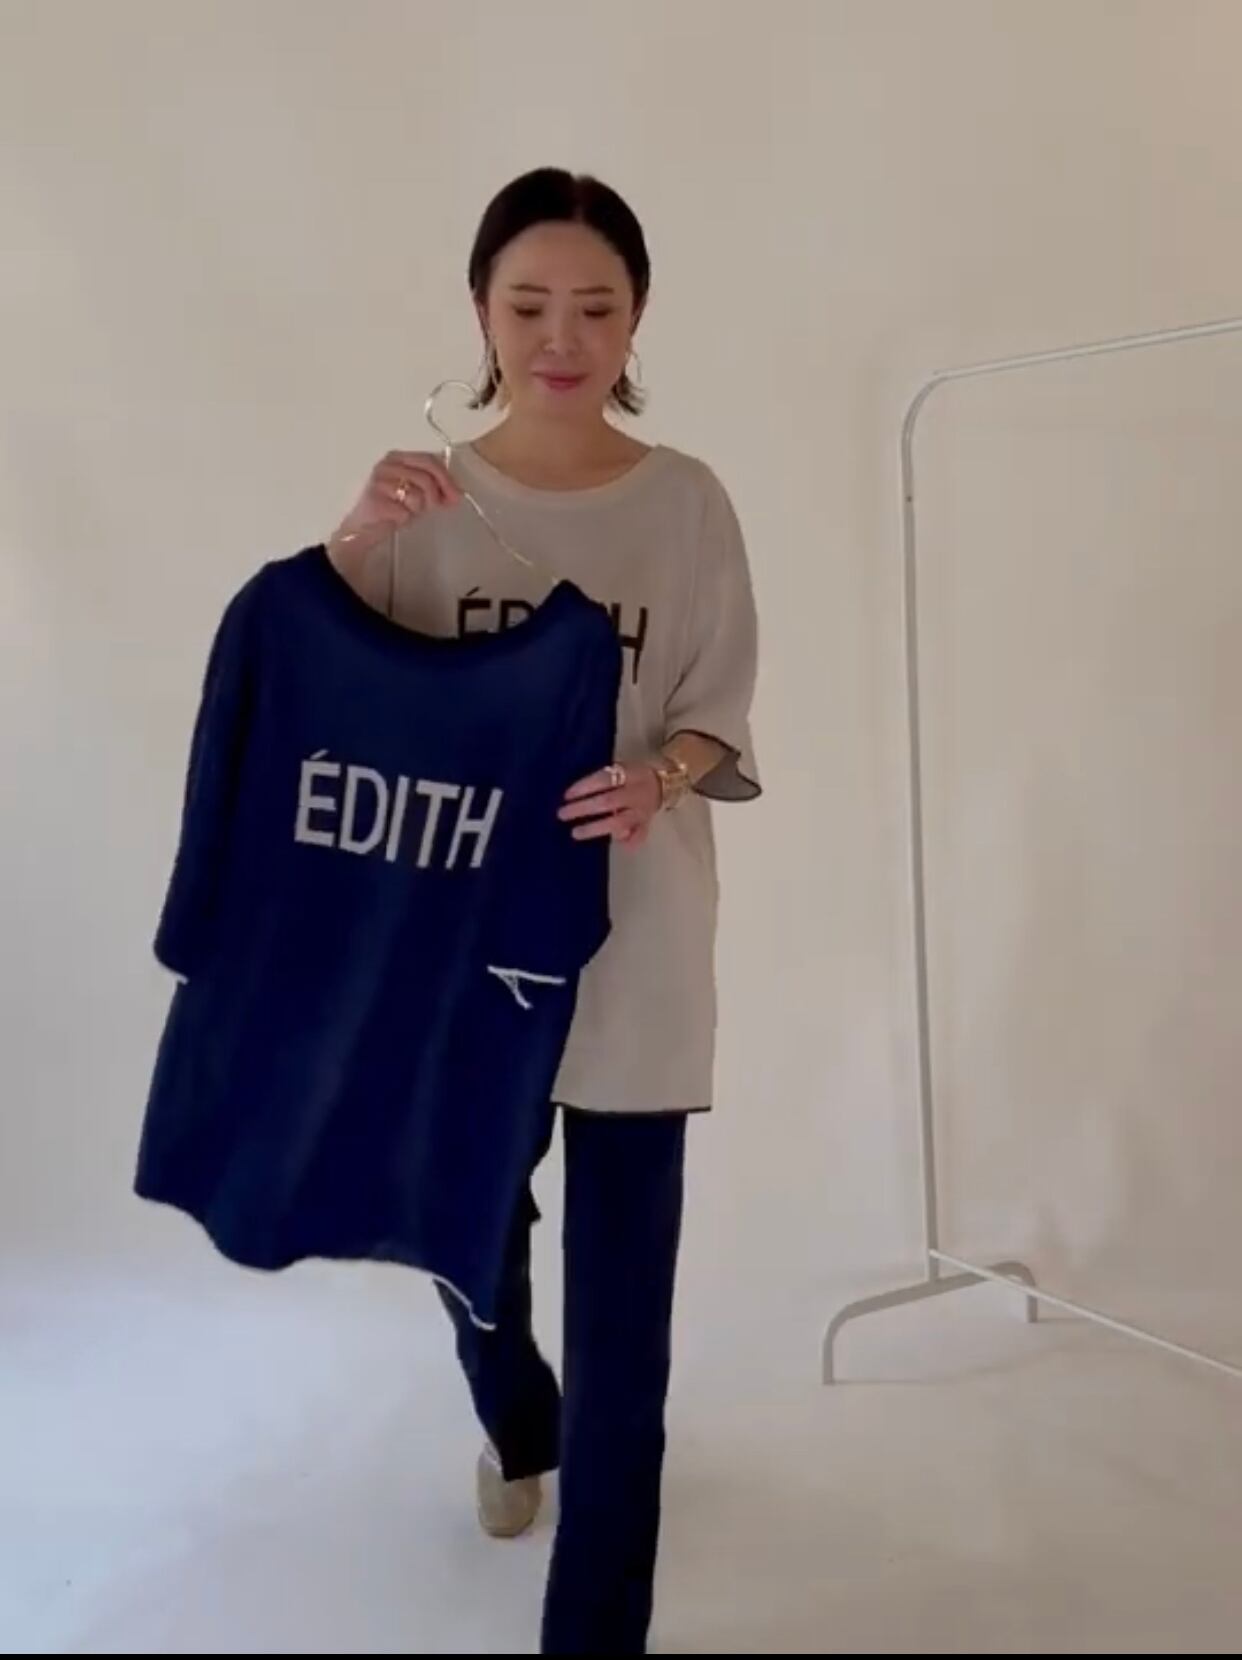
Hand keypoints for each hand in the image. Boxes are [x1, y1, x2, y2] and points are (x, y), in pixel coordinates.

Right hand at [327, 450, 462, 561]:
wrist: (364, 529)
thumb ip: (436, 489)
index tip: (456, 494)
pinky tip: (398, 517)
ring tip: (410, 511)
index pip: (429, 459)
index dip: (446, 478)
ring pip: (418, 494)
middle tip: (439, 506)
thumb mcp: (417, 494)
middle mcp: (387, 465)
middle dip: (437, 493)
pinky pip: (405, 510)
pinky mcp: (375, 500)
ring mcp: (379, 481)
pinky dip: (407, 517)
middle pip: (425, 475)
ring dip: (420, 508)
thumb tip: (457, 494)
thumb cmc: (390, 509)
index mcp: (397, 457)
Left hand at [559, 763, 660, 849]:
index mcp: (631, 774)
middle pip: (608, 801)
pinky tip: (614, 844)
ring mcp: (643, 811)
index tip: (566, 795)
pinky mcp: (647, 825)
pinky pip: (638, 836)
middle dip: (583, 808)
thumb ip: (603, 778)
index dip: (585, 786)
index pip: (605, 779)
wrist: (664, 784)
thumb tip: (577, 794)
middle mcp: (637, 793)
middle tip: (562, 814)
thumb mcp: (621, 767)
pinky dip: (627, 842)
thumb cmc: (633, 775)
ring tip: (576, 833)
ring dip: (596, 828)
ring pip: (619, 822)